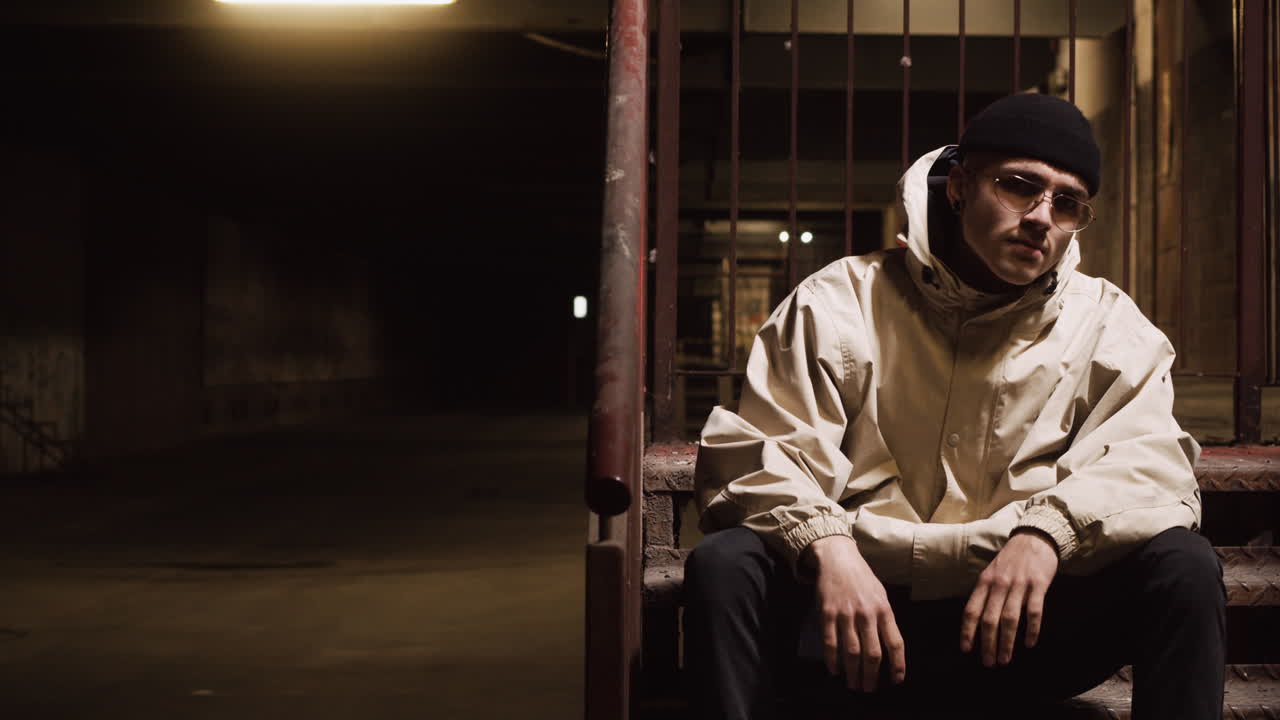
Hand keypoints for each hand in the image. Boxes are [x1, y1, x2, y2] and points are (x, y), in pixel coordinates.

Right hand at [806, 536, 905, 691]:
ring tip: (853, 685)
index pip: (895, 643)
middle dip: (871, 676)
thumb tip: (890, 645)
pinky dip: (832, 659)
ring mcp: (846, 614)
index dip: (897, 665)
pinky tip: (834, 670)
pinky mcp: (827, 613)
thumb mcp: (881, 594)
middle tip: (868, 689)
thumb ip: (885, 618)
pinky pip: (830, 642)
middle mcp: (867, 614)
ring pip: (852, 652)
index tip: (896, 681)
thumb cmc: (861, 577)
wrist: (838, 557)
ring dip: (853, 673)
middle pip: (873, 653)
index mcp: (884, 609)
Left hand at [959, 530, 1058, 666]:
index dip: (967, 631)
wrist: (1035, 537)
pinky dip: (1032, 629)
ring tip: (1004, 660)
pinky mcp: (1038, 585)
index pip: (971, 610)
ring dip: (1006, 642)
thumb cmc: (1011, 559)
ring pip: (1009, 619)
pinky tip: (1030, 643)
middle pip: (989, 619)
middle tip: (988, 663)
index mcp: (984, 581)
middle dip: (987, 644)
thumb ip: (985, 593)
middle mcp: (999, 584)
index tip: (966, 649)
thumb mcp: (991, 572)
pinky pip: (1034, 611)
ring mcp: (1019, 585)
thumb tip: (976, 620)